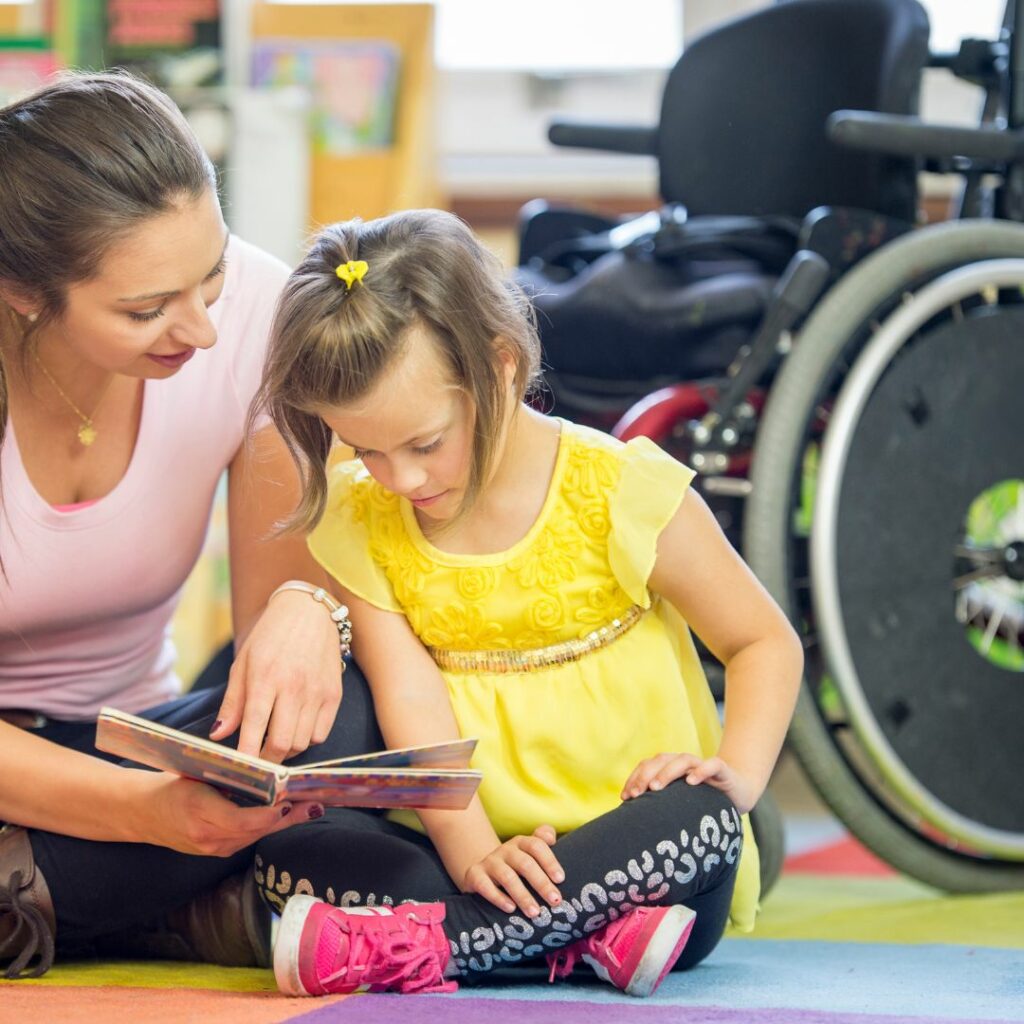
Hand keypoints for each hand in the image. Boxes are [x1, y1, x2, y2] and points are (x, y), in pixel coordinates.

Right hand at [130, 769, 322, 855]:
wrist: (142, 813)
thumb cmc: (171, 785)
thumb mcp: (195, 774)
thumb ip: (226, 775)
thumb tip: (263, 769)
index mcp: (199, 812)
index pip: (241, 820)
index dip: (268, 815)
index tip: (289, 804)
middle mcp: (207, 837)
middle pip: (255, 830)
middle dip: (288, 818)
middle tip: (315, 804)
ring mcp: (212, 848)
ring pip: (255, 836)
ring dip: (283, 823)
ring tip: (311, 807)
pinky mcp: (216, 851)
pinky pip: (248, 839)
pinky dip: (268, 826)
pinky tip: (288, 815)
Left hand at [210, 590, 342, 760]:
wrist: (309, 611)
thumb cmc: (270, 636)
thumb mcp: (243, 663)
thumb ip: (232, 702)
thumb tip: (218, 735)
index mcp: (266, 678)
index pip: (254, 729)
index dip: (246, 757)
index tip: (239, 771)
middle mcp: (294, 687)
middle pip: (281, 745)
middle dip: (266, 762)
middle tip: (256, 761)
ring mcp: (317, 691)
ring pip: (302, 743)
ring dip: (285, 751)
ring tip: (274, 741)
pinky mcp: (334, 694)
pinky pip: (321, 734)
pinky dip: (306, 739)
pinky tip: (296, 728)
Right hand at [462, 825, 563, 917]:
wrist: (481, 871)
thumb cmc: (514, 866)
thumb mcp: (528, 853)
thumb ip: (542, 841)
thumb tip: (551, 838)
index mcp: (521, 843)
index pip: (536, 846)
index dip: (549, 861)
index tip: (560, 879)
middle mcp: (505, 850)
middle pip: (525, 863)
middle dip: (542, 883)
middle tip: (555, 901)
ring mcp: (489, 862)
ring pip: (508, 877)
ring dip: (523, 896)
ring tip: (535, 912)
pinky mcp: (474, 875)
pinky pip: (485, 886)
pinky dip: (498, 898)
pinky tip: (511, 909)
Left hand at [621, 752, 758, 814]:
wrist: (739, 790)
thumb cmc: (705, 800)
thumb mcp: (680, 804)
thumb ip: (662, 807)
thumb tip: (633, 827)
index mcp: (671, 768)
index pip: (648, 767)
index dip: (635, 778)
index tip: (625, 797)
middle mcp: (684, 763)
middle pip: (661, 761)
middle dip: (645, 776)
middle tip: (636, 794)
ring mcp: (703, 764)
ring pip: (683, 760)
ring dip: (667, 772)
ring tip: (656, 788)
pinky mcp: (722, 769)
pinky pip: (712, 765)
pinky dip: (701, 770)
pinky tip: (692, 781)